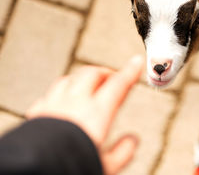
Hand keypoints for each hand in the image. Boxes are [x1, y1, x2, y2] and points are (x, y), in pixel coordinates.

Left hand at [26, 55, 143, 174]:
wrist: (34, 169)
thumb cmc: (71, 166)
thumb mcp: (107, 165)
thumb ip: (123, 151)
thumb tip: (132, 141)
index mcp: (97, 113)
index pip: (118, 84)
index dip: (129, 71)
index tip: (136, 63)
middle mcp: (74, 103)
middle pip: (91, 74)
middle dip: (104, 72)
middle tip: (112, 77)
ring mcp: (53, 105)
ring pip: (68, 79)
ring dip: (81, 78)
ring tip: (87, 83)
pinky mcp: (36, 113)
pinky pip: (49, 94)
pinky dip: (59, 92)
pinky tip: (60, 99)